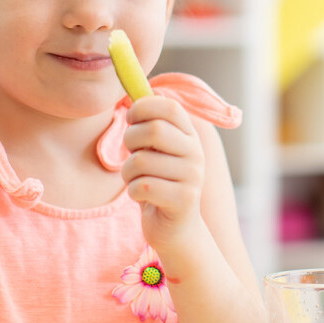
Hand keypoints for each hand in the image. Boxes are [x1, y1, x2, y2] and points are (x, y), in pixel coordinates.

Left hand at [121, 95, 205, 251]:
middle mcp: (196, 153)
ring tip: (136, 180)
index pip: (170, 106)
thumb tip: (132, 92)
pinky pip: (141, 187)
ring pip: (141, 161)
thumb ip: (150, 125)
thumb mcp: (157, 152)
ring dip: (128, 172)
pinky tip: (142, 197)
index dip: (143, 107)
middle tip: (131, 153)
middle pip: (153, 130)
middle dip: (130, 140)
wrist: (177, 230)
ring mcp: (192, 177)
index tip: (131, 120)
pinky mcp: (182, 200)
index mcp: (190, 136)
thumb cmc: (159, 184)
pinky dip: (132, 192)